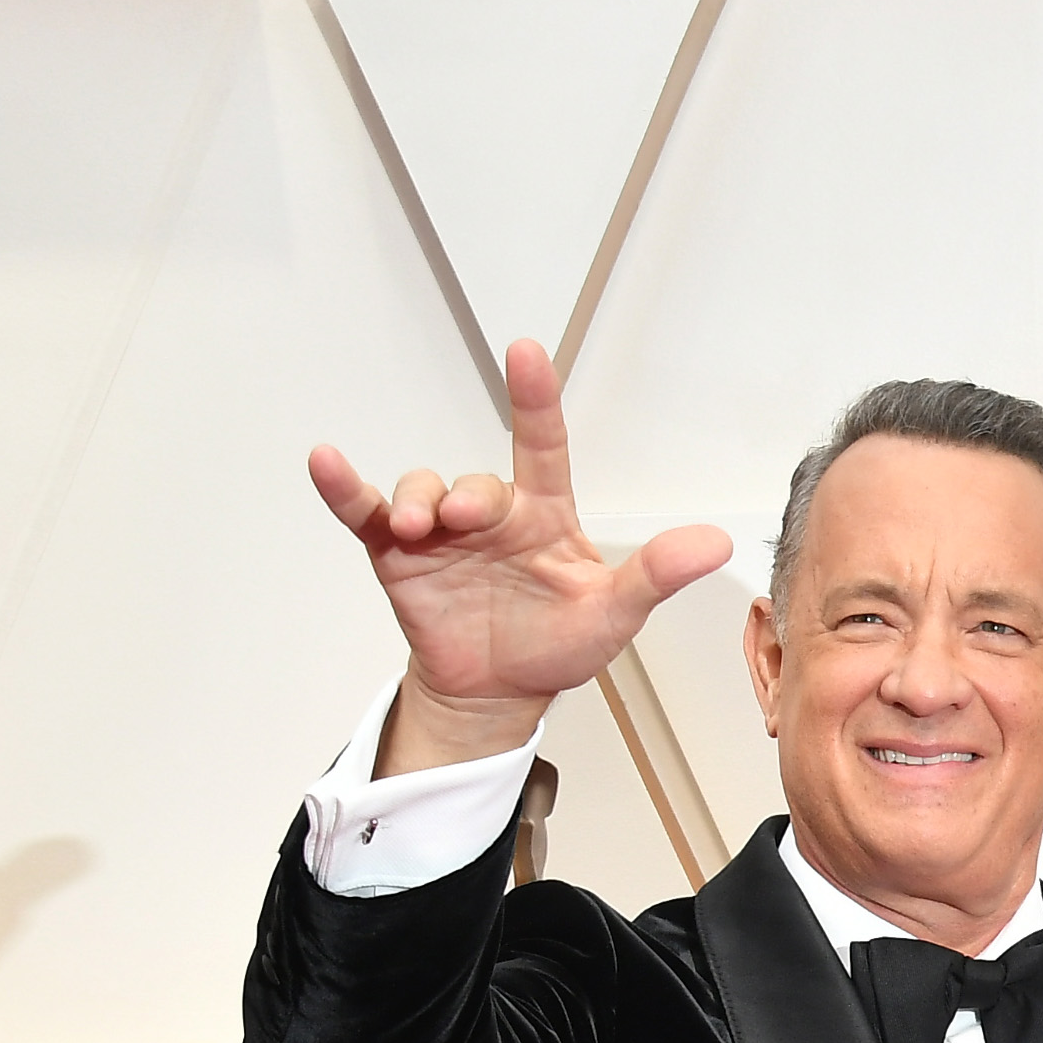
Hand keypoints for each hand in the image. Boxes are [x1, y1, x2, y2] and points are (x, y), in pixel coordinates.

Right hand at [307, 338, 731, 771]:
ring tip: (417, 528)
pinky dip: (342, 488)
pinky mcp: (397, 555)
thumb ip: (657, 574)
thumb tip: (715, 545)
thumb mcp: (615, 612)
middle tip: (464, 520)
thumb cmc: (558, 645)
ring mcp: (441, 532)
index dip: (535, 399)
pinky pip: (362, 511)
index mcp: (544, 515)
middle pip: (476, 482)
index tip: (526, 352)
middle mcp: (492, 514)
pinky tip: (326, 464)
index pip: (542, 445)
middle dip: (467, 496)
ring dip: (416, 501)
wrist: (500, 690)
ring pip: (421, 491)